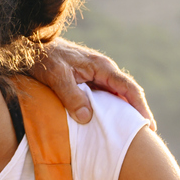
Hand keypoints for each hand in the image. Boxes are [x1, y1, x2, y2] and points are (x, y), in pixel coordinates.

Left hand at [29, 37, 154, 128]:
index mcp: (102, 67)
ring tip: (131, 133)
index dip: (140, 107)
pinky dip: (110, 110)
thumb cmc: (45, 59)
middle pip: (127, 93)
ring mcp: (96, 75)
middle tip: (145, 135)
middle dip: (137, 112)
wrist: (31, 44)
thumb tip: (87, 118)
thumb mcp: (57, 77)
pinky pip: (104, 96)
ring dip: (124, 112)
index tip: (148, 126)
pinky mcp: (87, 80)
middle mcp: (103, 70)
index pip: (128, 88)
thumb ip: (72, 96)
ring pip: (116, 95)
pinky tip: (108, 124)